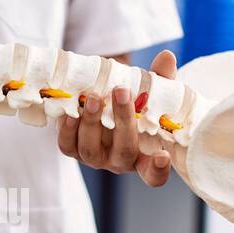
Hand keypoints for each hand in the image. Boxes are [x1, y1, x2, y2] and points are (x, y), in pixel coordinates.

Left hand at [56, 48, 176, 186]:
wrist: (104, 98)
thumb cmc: (135, 100)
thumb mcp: (151, 90)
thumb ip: (160, 78)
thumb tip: (166, 58)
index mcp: (144, 155)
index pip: (154, 175)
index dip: (158, 170)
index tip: (162, 156)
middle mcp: (119, 161)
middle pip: (122, 153)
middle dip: (123, 121)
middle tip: (122, 91)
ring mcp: (94, 157)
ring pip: (90, 150)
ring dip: (91, 123)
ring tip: (94, 97)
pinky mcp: (72, 149)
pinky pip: (67, 145)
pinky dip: (68, 130)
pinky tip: (71, 112)